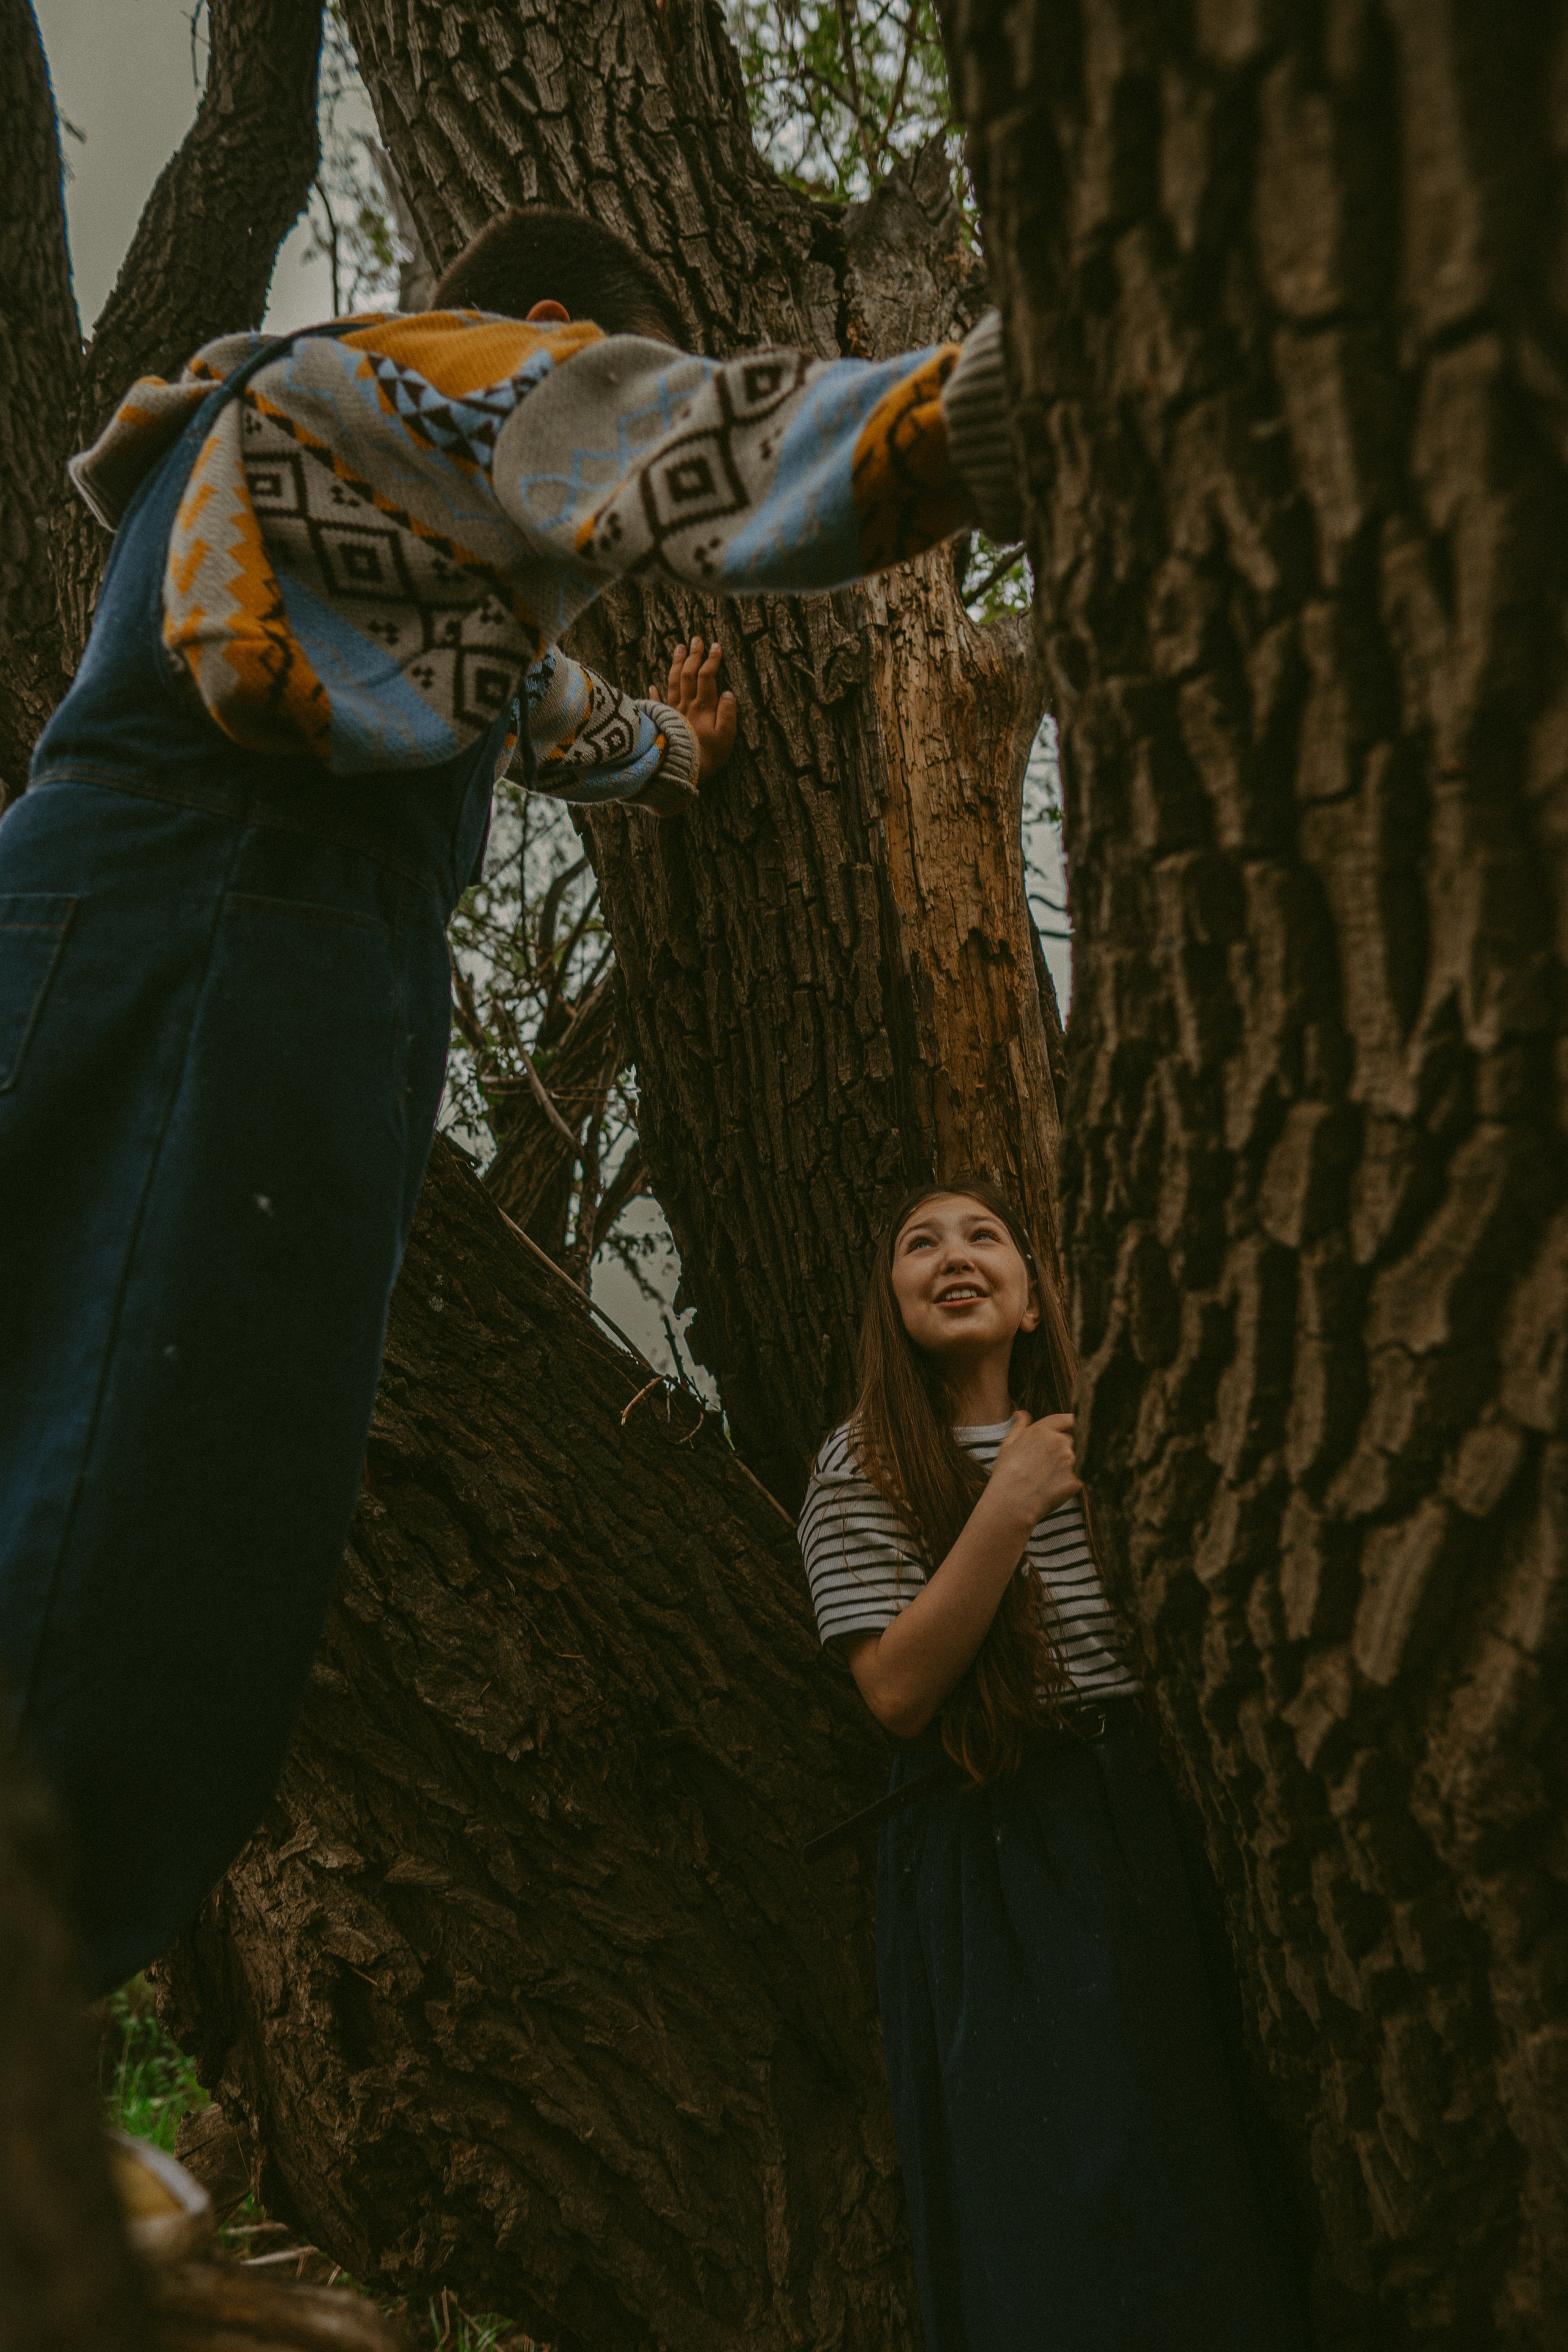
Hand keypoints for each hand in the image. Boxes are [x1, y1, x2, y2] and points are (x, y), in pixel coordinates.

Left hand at [660, 635, 737, 781]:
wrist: (680, 770)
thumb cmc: (707, 756)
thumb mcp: (726, 737)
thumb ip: (728, 714)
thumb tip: (727, 693)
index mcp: (703, 707)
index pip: (707, 676)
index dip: (712, 660)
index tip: (716, 645)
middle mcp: (686, 705)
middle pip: (688, 674)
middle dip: (693, 655)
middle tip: (696, 638)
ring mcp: (671, 712)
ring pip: (673, 682)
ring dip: (676, 664)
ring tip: (678, 648)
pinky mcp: (661, 722)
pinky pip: (656, 704)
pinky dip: (654, 693)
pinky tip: (652, 684)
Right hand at [983, 1411, 1080, 1532]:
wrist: (1011, 1503)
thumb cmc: (1006, 1474)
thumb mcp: (1008, 1445)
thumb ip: (1019, 1427)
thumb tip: (1021, 1413)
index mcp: (1043, 1430)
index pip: (1068, 1419)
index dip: (1071, 1424)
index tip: (1072, 1430)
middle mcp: (1059, 1441)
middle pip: (1072, 1440)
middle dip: (1064, 1450)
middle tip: (1047, 1466)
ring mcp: (1070, 1460)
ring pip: (1077, 1458)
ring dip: (1069, 1465)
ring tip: (1050, 1478)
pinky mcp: (1077, 1479)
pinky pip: (1080, 1476)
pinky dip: (1071, 1481)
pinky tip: (1055, 1488)